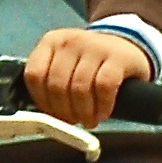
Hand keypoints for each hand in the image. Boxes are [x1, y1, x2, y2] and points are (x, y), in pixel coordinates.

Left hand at [22, 25, 152, 127]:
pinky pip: (104, 87)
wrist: (127, 47)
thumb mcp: (66, 63)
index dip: (42, 101)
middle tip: (73, 121)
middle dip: (63, 111)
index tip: (52, 115)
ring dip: (83, 112)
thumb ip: (50, 81)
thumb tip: (42, 115)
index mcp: (51, 42)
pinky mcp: (119, 58)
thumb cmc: (91, 63)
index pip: (34, 75)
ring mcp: (95, 47)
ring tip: (88, 120)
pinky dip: (102, 106)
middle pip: (56, 85)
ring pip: (79, 88)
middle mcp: (71, 41)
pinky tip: (103, 113)